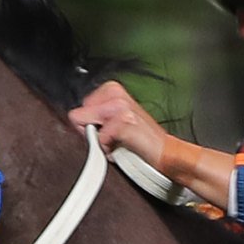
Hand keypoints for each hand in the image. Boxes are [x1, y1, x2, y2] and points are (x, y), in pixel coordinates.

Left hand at [75, 80, 227, 202]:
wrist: (168, 154)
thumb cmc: (144, 141)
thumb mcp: (118, 120)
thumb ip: (97, 115)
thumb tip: (75, 119)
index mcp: (113, 89)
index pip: (80, 106)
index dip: (89, 123)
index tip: (106, 130)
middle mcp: (116, 95)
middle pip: (78, 115)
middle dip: (91, 130)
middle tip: (113, 137)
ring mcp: (119, 107)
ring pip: (85, 126)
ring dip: (99, 140)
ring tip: (118, 142)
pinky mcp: (122, 123)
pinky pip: (98, 140)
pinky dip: (107, 149)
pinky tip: (122, 148)